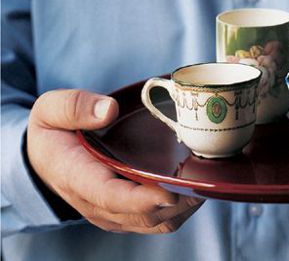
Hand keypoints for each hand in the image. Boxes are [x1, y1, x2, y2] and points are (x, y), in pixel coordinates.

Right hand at [27, 89, 203, 232]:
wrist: (43, 156)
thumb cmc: (51, 130)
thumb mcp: (50, 108)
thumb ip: (75, 106)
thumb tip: (108, 110)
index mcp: (76, 176)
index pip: (111, 196)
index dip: (143, 198)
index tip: (171, 192)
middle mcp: (95, 203)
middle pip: (141, 214)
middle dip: (176, 202)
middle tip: (204, 179)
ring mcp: (111, 212)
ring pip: (153, 222)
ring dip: (182, 207)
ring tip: (205, 180)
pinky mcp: (124, 212)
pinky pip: (155, 219)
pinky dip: (178, 208)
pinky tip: (195, 183)